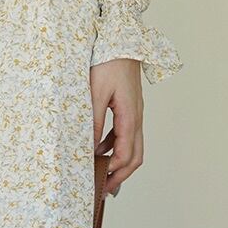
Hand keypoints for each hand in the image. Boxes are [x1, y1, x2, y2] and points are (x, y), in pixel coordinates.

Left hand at [90, 58, 143, 196]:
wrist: (121, 39)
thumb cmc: (109, 61)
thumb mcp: (95, 92)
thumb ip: (94, 121)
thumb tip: (90, 148)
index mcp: (130, 116)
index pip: (126, 154)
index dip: (114, 171)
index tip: (100, 182)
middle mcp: (137, 116)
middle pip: (135, 155)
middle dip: (121, 175)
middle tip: (105, 189)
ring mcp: (135, 110)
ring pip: (133, 145)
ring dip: (119, 161)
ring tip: (102, 172)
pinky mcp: (129, 104)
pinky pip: (126, 132)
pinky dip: (115, 144)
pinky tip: (100, 146)